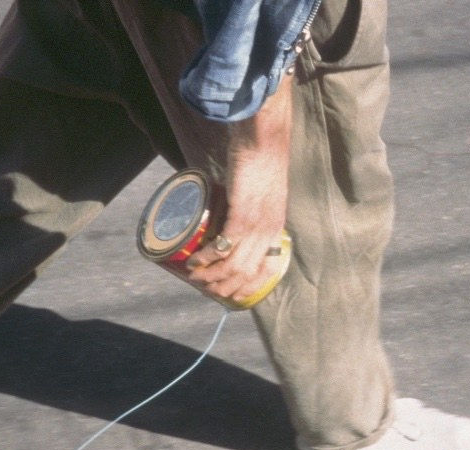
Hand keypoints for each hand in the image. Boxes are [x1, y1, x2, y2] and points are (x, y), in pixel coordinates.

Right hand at [186, 77, 292, 302]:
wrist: (263, 139)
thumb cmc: (260, 160)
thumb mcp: (261, 192)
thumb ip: (250, 206)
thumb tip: (228, 213)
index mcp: (275, 229)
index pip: (267, 272)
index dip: (247, 287)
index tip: (229, 291)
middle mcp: (269, 232)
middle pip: (246, 275)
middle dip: (223, 287)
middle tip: (203, 287)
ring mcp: (257, 226)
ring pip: (233, 267)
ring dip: (211, 277)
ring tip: (194, 277)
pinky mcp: (242, 216)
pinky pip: (223, 247)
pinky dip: (206, 258)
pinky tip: (194, 262)